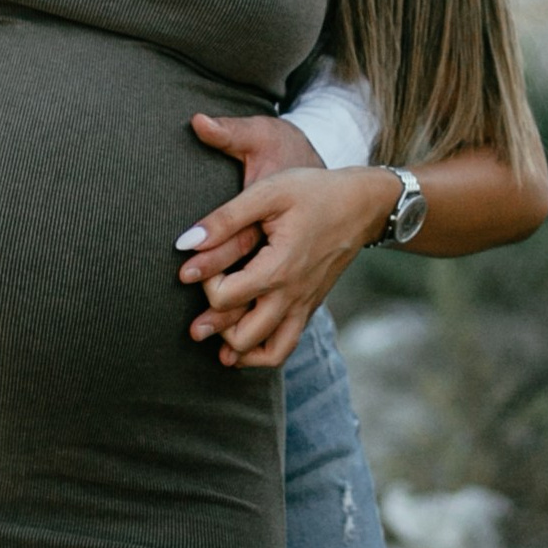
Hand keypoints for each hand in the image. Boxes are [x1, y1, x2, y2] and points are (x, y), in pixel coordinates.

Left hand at [179, 117, 390, 370]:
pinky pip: (285, 345)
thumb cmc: (314, 193)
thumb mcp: (268, 194)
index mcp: (278, 270)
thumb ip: (225, 219)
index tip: (203, 262)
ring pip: (268, 354)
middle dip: (215, 326)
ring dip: (238, 348)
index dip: (204, 282)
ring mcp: (303, 306)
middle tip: (206, 301)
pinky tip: (242, 338)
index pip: (224, 298)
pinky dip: (262, 350)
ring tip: (220, 330)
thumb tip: (185, 243)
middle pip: (242, 339)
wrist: (363, 204)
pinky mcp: (310, 307)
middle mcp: (292, 296)